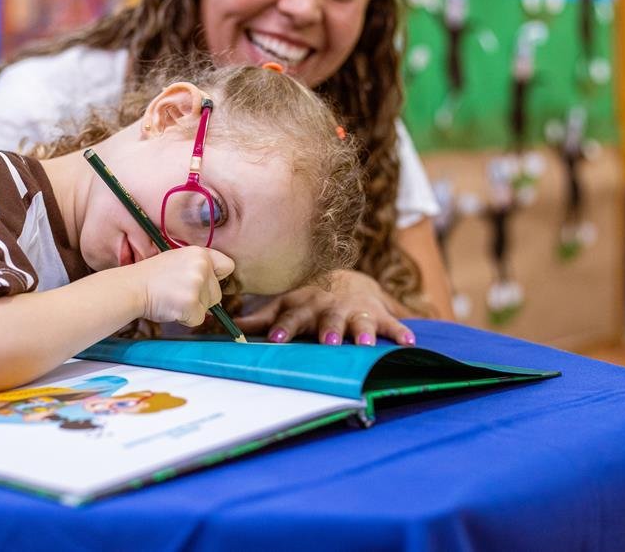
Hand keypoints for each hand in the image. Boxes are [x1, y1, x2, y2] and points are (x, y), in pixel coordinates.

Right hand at [131, 247, 233, 326]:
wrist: (130, 288)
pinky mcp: (190, 302)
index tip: (204, 283)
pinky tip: (171, 308)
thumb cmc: (151, 277)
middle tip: (178, 294)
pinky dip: (186, 319)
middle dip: (202, 299)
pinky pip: (198, 319)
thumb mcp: (177, 261)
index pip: (227, 266)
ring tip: (172, 299)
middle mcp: (201, 266)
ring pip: (209, 307)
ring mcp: (196, 284)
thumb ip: (197, 270)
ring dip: (193, 309)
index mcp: (200, 253)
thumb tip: (215, 293)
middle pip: (218, 293)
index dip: (218, 278)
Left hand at [236, 270, 416, 346]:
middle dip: (328, 330)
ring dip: (361, 331)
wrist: (348, 280)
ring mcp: (355, 310)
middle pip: (327, 319)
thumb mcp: (284, 305)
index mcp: (304, 305)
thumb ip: (256, 319)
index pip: (292, 316)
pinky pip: (391, 323)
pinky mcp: (378, 314)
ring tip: (365, 344)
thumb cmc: (308, 301)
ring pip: (358, 321)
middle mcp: (329, 307)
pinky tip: (409, 342)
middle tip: (328, 341)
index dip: (285, 327)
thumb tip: (215, 325)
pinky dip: (400, 332)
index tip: (276, 339)